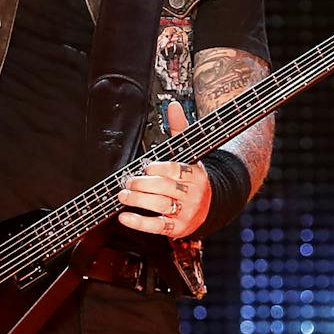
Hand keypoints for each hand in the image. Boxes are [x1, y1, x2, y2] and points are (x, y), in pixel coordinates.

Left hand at [117, 101, 211, 238]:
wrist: (211, 205)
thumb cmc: (193, 176)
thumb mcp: (189, 153)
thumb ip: (179, 129)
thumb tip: (173, 105)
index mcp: (196, 174)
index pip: (175, 169)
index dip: (157, 168)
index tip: (145, 167)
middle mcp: (193, 194)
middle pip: (165, 187)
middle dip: (142, 184)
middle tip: (128, 182)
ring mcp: (186, 212)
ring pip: (159, 205)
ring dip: (137, 200)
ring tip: (123, 195)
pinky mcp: (178, 228)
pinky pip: (157, 226)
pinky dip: (138, 222)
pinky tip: (124, 216)